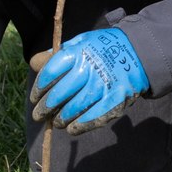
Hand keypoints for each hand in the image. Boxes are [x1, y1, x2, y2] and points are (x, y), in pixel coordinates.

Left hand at [30, 28, 148, 134]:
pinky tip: (71, 129)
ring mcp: (103, 85)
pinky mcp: (116, 99)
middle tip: (38, 115)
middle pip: (60, 93)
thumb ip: (56, 54)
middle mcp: (90, 68)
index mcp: (78, 52)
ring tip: (56, 122)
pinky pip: (94, 117)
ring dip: (61, 119)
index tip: (34, 98)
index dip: (39, 89)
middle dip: (45, 107)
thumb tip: (34, 63)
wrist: (138, 52)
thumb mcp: (79, 42)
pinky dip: (80, 126)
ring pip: (75, 108)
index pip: (50, 72)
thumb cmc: (101, 49)